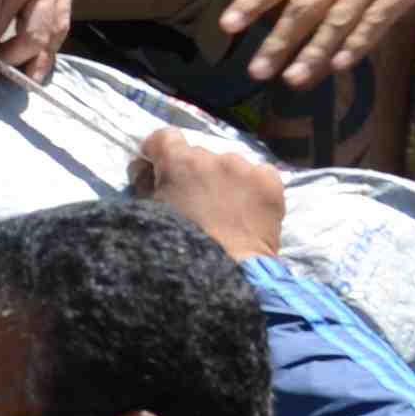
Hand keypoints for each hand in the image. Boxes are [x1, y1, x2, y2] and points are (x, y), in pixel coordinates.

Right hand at [132, 127, 287, 260]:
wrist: (224, 277)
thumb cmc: (177, 251)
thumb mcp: (148, 217)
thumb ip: (144, 185)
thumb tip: (144, 168)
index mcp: (179, 162)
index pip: (164, 138)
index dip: (159, 152)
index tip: (159, 168)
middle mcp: (214, 157)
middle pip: (199, 156)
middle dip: (194, 174)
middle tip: (194, 204)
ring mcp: (245, 168)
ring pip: (230, 166)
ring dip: (224, 182)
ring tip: (225, 214)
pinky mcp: (270, 183)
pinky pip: (258, 176)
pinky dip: (252, 189)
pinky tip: (248, 213)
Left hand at [219, 0, 414, 89]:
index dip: (252, 1)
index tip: (227, 26)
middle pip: (304, 5)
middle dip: (279, 40)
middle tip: (255, 72)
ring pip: (338, 17)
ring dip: (314, 50)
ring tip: (293, 79)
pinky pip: (379, 16)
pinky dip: (360, 39)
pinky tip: (343, 63)